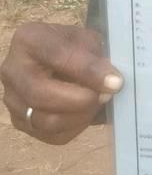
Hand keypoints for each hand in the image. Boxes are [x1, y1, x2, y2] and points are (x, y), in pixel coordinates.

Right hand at [0, 22, 123, 144]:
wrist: (51, 60)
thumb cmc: (70, 46)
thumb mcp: (84, 39)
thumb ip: (95, 56)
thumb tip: (110, 80)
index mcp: (28, 40)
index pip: (57, 56)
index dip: (88, 71)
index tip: (115, 82)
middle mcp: (12, 70)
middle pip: (41, 95)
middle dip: (81, 100)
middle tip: (106, 96)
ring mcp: (12, 99)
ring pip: (46, 121)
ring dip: (81, 116)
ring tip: (97, 103)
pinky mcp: (21, 122)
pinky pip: (52, 136)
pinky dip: (76, 127)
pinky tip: (86, 113)